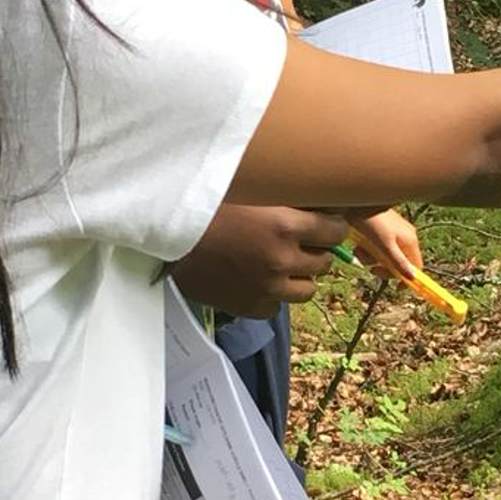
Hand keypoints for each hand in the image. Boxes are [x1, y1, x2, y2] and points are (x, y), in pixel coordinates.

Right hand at [171, 203, 354, 318]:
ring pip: (306, 289)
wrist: (164, 237)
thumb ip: (287, 198)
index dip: (327, 226)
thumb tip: (322, 201)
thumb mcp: (251, 192)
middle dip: (311, 251)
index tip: (316, 223)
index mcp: (285, 226)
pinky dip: (270, 296)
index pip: (336, 231)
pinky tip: (254, 280)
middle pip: (323, 262)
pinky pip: (276, 307)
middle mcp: (282, 259)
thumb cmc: (205, 206)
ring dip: (296, 277)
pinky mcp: (249, 307)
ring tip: (275, 264)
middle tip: (291, 242)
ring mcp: (267, 288)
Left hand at [354, 206, 426, 278]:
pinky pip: (376, 249)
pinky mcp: (380, 233)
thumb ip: (397, 261)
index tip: (396, 288)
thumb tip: (412, 278)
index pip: (417, 266)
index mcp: (410, 241)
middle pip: (399, 264)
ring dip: (371, 259)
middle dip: (383, 268)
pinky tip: (358, 246)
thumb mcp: (384, 244)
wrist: (355, 202)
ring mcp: (392, 235)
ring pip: (384, 258)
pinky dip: (367, 251)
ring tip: (361, 251)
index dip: (408, 278)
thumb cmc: (371, 221)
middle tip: (371, 268)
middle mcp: (404, 239)